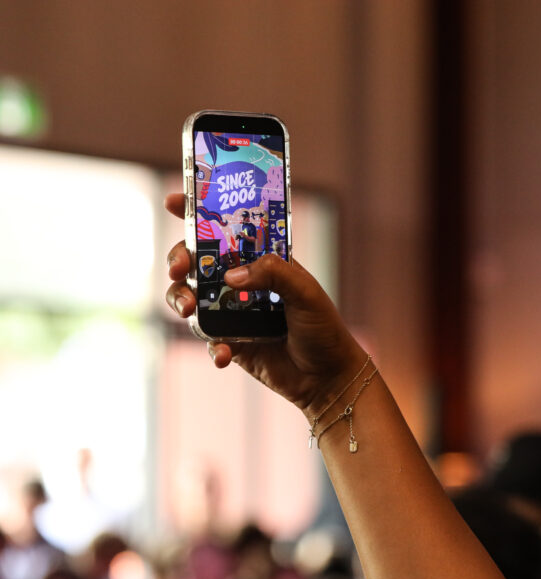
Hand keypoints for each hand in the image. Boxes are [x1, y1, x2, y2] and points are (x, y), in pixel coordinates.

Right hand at [163, 193, 365, 413]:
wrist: (326, 378)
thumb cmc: (324, 328)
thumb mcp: (306, 292)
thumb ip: (273, 274)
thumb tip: (231, 276)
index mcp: (263, 261)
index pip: (229, 230)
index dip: (200, 213)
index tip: (176, 201)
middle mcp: (244, 282)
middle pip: (198, 262)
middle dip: (181, 260)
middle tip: (181, 269)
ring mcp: (233, 312)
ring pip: (192, 297)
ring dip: (181, 299)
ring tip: (190, 310)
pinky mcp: (230, 341)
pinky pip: (207, 338)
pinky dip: (212, 346)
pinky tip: (225, 354)